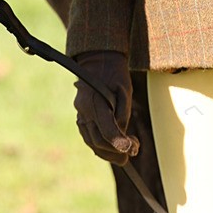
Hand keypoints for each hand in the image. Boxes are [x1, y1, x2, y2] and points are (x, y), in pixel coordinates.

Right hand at [73, 50, 139, 164]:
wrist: (98, 60)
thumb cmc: (115, 74)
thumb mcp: (125, 91)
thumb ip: (122, 114)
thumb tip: (122, 137)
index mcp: (94, 101)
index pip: (106, 131)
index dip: (119, 144)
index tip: (131, 150)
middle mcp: (84, 110)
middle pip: (98, 141)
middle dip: (116, 153)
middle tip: (132, 153)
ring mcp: (80, 114)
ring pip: (92, 142)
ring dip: (108, 152)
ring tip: (125, 153)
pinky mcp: (80, 116)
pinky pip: (89, 137)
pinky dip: (101, 145)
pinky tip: (113, 145)